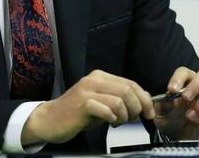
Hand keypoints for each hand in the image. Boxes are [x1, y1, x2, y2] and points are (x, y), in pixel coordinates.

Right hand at [21, 69, 155, 145]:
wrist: (50, 120)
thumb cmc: (76, 114)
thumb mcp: (100, 103)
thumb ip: (118, 99)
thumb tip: (142, 101)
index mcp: (100, 76)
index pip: (130, 83)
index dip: (144, 99)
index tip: (149, 113)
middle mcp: (94, 79)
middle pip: (128, 90)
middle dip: (137, 107)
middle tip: (133, 119)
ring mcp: (87, 91)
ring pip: (119, 100)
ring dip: (124, 115)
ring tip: (117, 122)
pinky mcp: (82, 104)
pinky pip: (106, 109)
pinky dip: (112, 118)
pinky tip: (108, 122)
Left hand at [153, 66, 198, 139]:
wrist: (183, 138)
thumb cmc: (172, 121)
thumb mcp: (162, 115)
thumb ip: (162, 107)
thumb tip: (164, 101)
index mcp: (185, 82)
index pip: (184, 72)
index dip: (178, 78)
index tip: (172, 90)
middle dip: (196, 84)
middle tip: (186, 98)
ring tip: (192, 116)